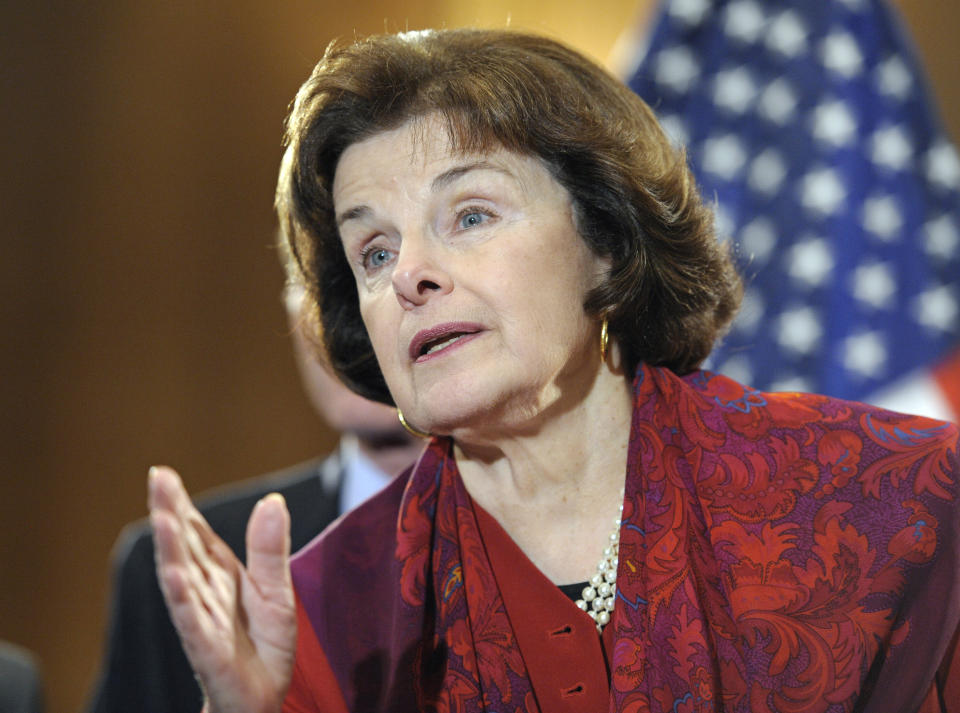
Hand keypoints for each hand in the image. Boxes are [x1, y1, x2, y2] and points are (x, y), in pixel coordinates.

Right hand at [148, 466, 295, 712]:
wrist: (263, 699)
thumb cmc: (264, 645)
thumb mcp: (277, 590)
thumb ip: (270, 548)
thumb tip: (272, 500)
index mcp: (221, 574)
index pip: (196, 534)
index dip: (180, 505)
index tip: (163, 474)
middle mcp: (205, 592)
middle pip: (184, 547)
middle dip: (170, 513)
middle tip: (157, 478)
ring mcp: (201, 618)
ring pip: (182, 578)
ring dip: (170, 548)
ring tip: (161, 517)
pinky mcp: (207, 647)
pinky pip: (192, 619)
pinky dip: (182, 597)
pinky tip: (173, 574)